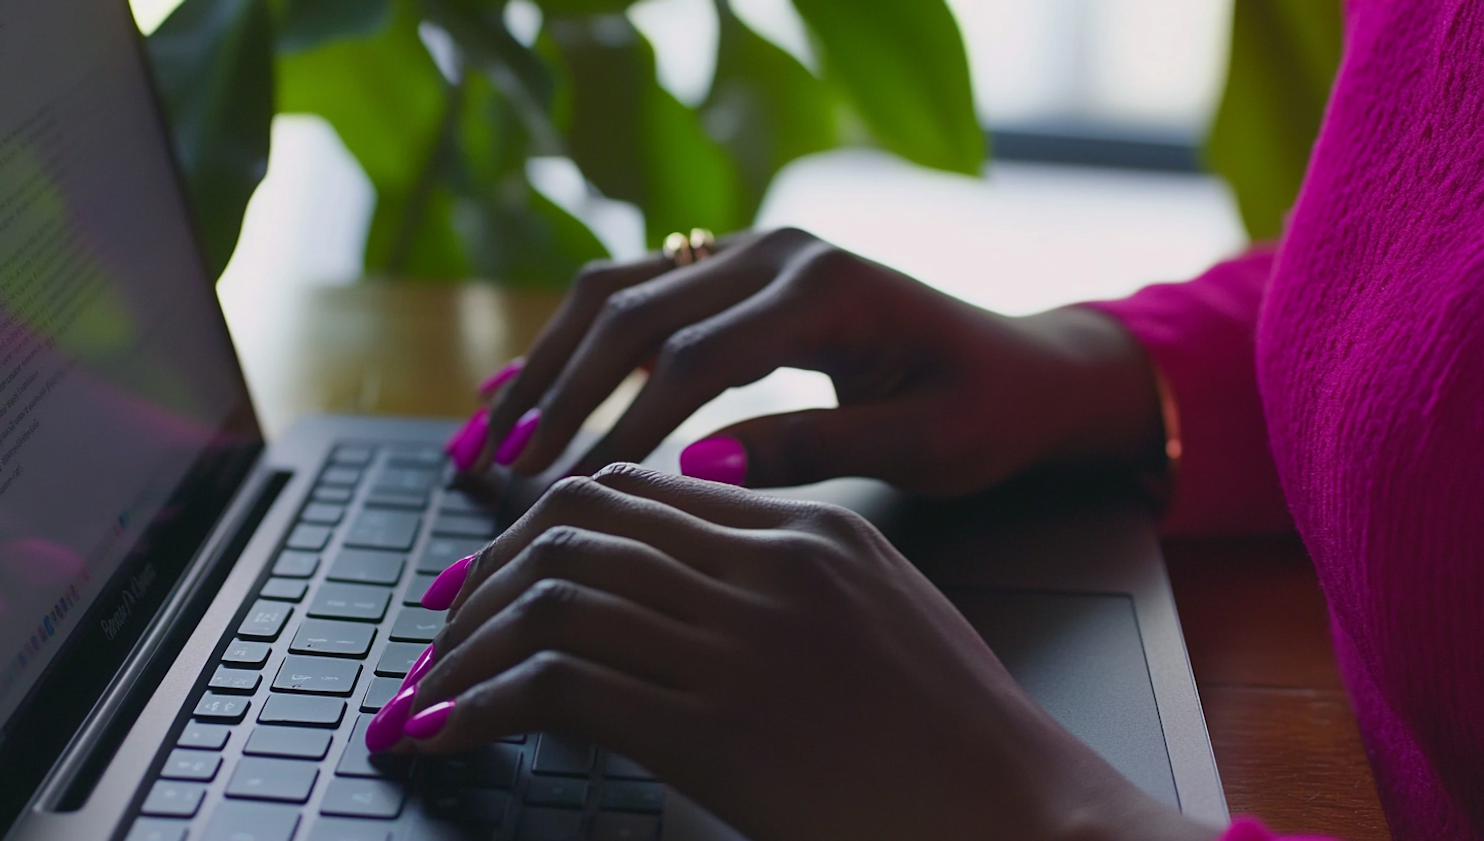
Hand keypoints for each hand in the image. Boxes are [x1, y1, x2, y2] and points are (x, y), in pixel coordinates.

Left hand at [377, 466, 1215, 840]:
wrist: (1017, 812)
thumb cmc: (955, 730)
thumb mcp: (879, 611)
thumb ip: (783, 572)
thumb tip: (676, 574)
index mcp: (805, 532)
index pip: (630, 494)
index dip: (537, 529)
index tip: (490, 576)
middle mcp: (764, 570)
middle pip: (574, 531)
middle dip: (484, 579)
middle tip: (441, 627)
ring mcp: (739, 645)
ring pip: (550, 600)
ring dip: (466, 647)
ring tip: (432, 687)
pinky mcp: (715, 730)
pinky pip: (556, 688)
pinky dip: (481, 705)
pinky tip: (448, 730)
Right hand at [460, 228, 1163, 495]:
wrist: (1023, 368)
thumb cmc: (985, 410)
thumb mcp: (922, 444)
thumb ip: (813, 448)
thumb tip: (698, 468)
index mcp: (823, 288)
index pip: (697, 356)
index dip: (628, 425)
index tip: (576, 493)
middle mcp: (773, 252)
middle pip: (631, 312)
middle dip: (558, 394)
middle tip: (501, 471)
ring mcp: (747, 254)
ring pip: (613, 294)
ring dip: (545, 364)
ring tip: (487, 437)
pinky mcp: (732, 276)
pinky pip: (632, 299)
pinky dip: (570, 345)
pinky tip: (516, 389)